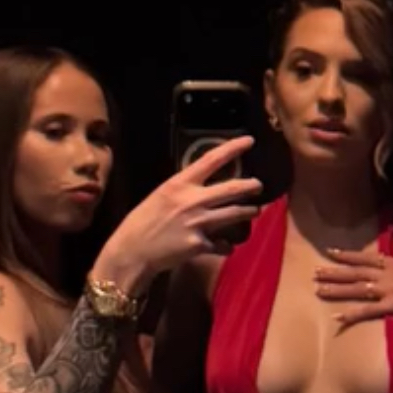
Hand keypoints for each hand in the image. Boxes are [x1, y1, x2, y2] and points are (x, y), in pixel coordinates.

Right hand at [93, 136, 261, 293]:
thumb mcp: (160, 197)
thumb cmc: (141, 223)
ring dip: (248, 213)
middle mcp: (191, 200)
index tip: (249, 141)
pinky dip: (226, 246)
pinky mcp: (199, 245)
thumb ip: (182, 192)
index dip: (232, 148)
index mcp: (179, 184)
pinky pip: (221, 245)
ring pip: (233, 214)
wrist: (133, 251)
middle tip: (259, 185)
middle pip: (231, 189)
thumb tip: (201, 190)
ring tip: (255, 211)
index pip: (211, 160)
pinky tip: (227, 247)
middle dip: (250, 186)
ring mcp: (197, 223)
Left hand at [314, 232, 392, 335]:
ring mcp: (390, 290)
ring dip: (337, 290)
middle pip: (357, 272)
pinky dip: (352, 314)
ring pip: (357, 289)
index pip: (367, 257)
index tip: (330, 252)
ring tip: (318, 290)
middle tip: (315, 273)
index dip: (348, 255)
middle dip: (335, 272)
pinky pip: (368, 311)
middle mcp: (389, 275)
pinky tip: (337, 317)